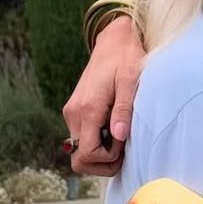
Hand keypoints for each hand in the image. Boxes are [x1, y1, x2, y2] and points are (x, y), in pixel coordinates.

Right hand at [62, 16, 143, 175]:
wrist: (114, 41)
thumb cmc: (126, 59)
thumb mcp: (130, 81)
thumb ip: (124, 109)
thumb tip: (119, 137)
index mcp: (86, 109)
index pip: (88, 153)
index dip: (109, 158)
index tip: (126, 143)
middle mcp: (73, 114)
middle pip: (80, 159)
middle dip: (103, 162)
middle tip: (125, 147)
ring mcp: (72, 113)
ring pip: (80, 151)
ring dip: (101, 153)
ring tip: (121, 137)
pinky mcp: (75, 112)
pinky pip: (82, 139)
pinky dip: (98, 142)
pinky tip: (115, 129)